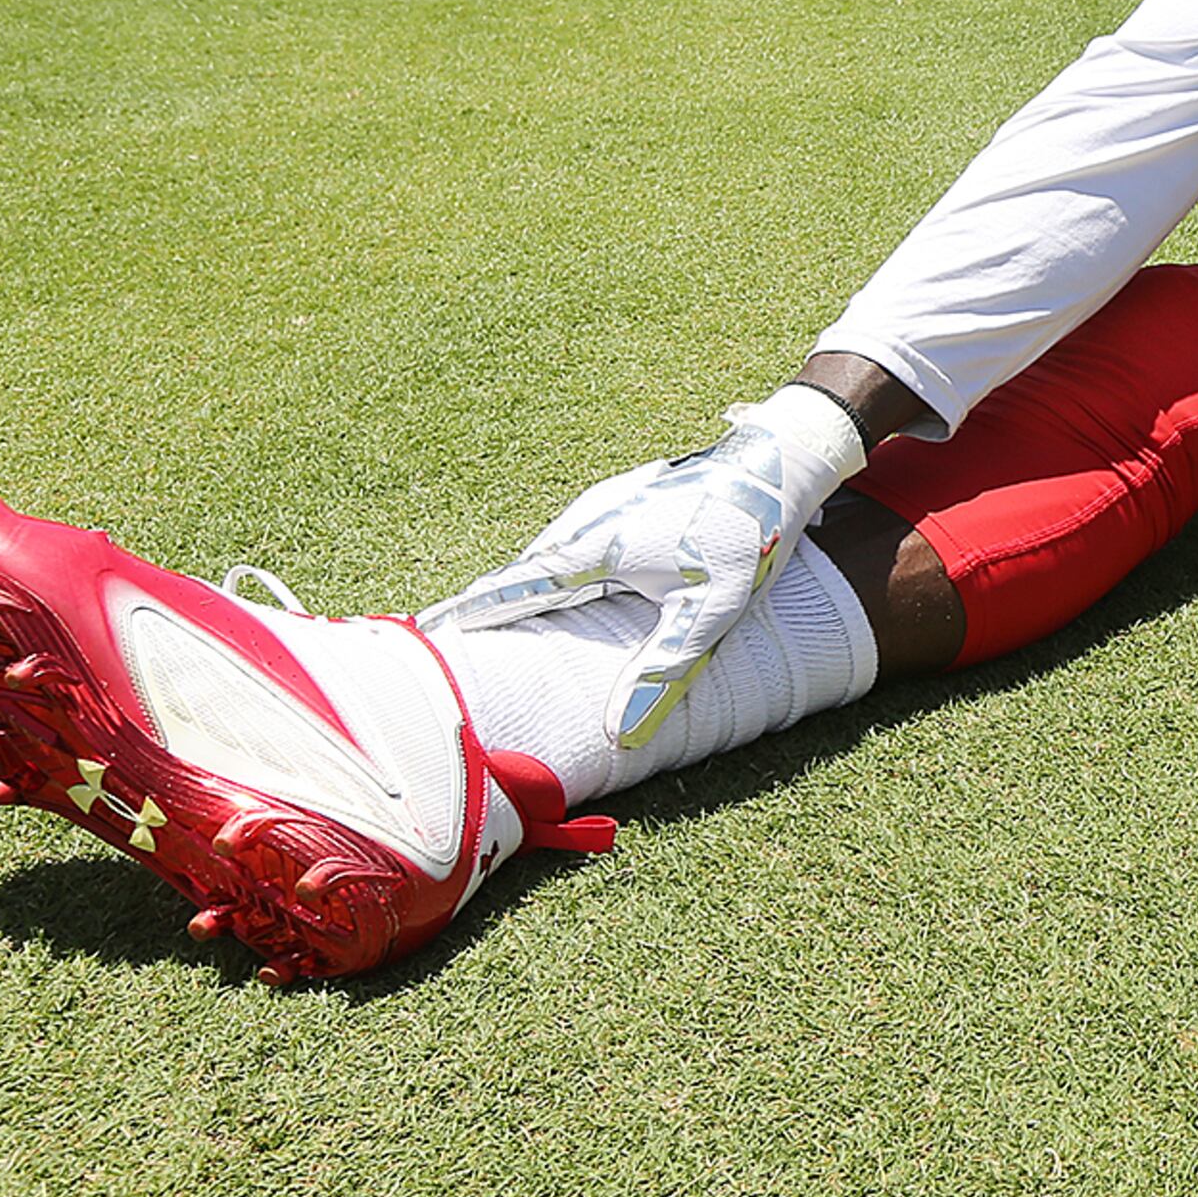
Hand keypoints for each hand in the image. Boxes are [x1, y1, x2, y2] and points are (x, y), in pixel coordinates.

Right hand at [425, 382, 867, 746]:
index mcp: (595, 550)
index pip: (513, 589)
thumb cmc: (743, 536)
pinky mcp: (621, 496)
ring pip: (547, 553)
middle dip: (485, 603)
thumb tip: (621, 734)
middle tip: (441, 635)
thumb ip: (663, 671)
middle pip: (523, 572)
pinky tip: (556, 582)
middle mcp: (586, 521)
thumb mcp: (709, 613)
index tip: (424, 629)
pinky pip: (570, 539)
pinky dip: (551, 566)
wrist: (774, 462)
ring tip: (484, 616)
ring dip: (519, 583)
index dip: (468, 612)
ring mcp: (602, 502)